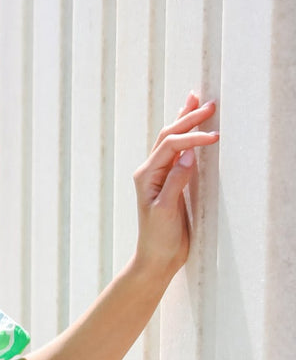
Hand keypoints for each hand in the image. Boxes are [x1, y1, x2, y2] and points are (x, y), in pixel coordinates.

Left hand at [132, 92, 219, 278]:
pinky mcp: (170, 181)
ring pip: (171, 140)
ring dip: (184, 121)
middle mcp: (150, 171)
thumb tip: (188, 154)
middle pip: (168, 136)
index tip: (214, 137)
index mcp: (147, 176)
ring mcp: (159, 175)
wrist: (157, 258)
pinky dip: (186, 137)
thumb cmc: (158, 238)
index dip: (192, 138)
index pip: (171, 146)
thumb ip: (176, 181)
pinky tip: (192, 128)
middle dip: (188, 119)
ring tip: (196, 101)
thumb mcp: (166, 210)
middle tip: (210, 104)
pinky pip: (177, 152)